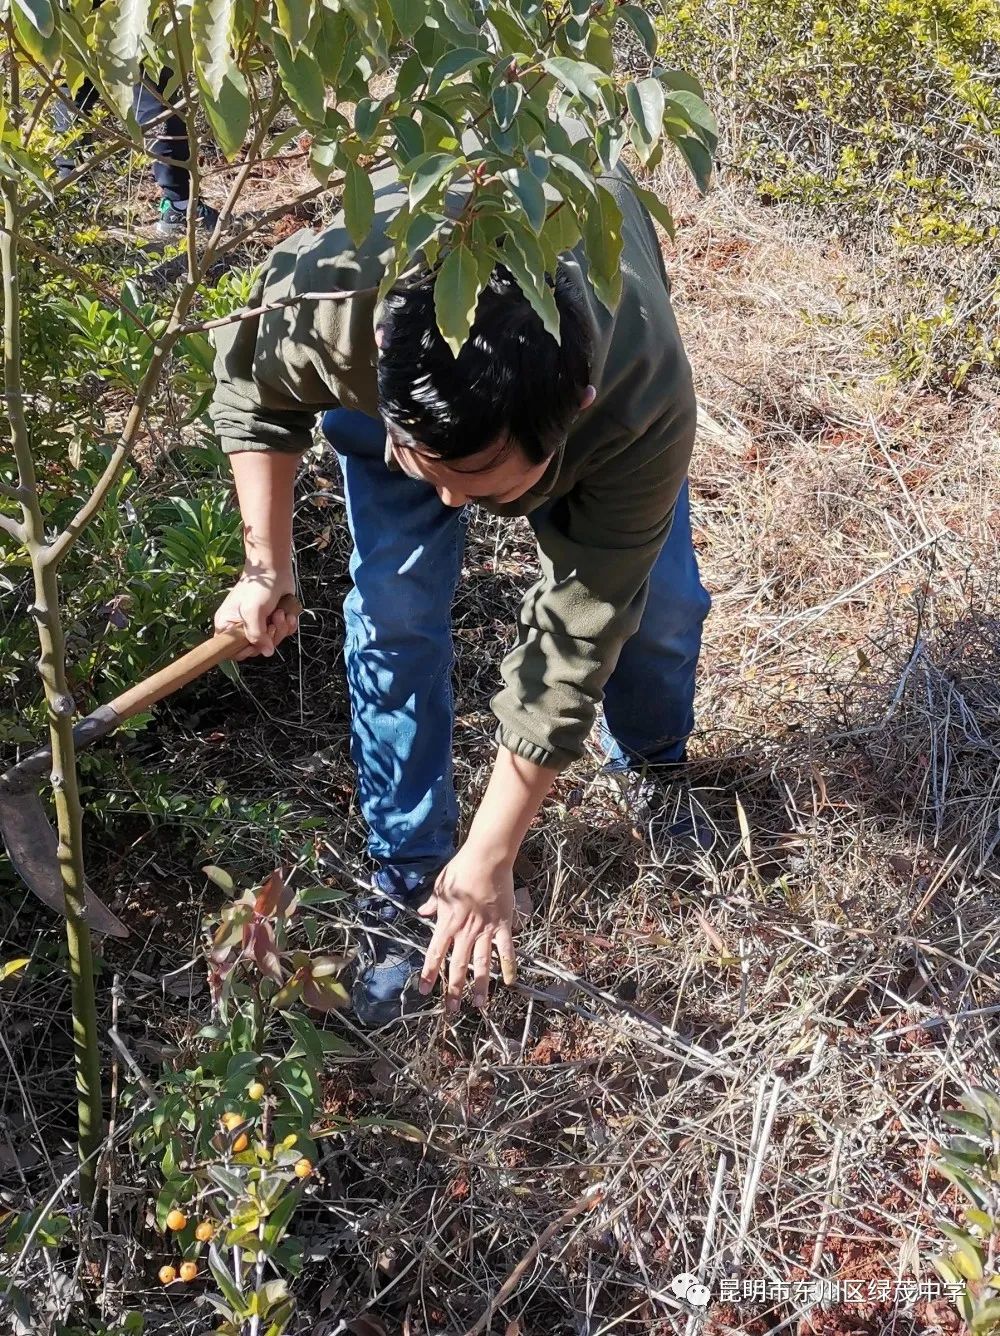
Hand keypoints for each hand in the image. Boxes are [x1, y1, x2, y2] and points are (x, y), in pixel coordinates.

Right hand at [214, 563, 297, 660]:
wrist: (274, 569)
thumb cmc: (258, 587)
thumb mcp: (252, 612)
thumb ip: (256, 635)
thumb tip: (266, 652)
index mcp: (227, 625)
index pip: (231, 651)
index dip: (246, 650)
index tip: (256, 641)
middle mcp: (241, 627)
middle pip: (256, 648)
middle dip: (270, 637)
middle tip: (271, 622)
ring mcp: (258, 625)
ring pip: (273, 642)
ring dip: (281, 628)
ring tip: (279, 613)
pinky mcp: (273, 621)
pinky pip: (283, 633)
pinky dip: (288, 624)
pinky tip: (287, 613)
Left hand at [417, 842, 517, 1012]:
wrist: (487, 858)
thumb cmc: (461, 868)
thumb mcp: (440, 886)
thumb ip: (433, 903)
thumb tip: (423, 911)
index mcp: (447, 922)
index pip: (435, 954)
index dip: (429, 974)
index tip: (425, 990)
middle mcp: (465, 930)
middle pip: (457, 965)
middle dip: (454, 989)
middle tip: (452, 1009)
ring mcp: (485, 929)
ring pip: (482, 963)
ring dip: (480, 986)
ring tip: (479, 1005)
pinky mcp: (503, 925)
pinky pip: (506, 950)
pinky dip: (508, 966)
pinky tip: (509, 982)